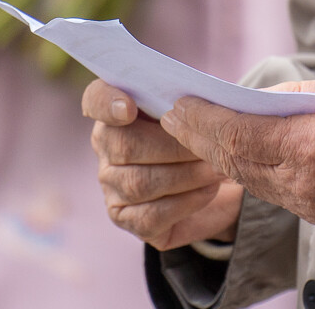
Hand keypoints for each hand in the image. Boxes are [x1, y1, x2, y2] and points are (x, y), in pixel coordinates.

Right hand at [84, 80, 242, 248]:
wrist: (218, 179)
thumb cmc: (204, 132)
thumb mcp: (199, 106)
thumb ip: (189, 96)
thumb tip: (195, 103)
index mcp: (117, 108)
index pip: (96, 99)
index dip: (108, 103)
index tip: (129, 108)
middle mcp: (106, 146)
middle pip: (125, 145)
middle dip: (173, 146)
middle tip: (210, 145)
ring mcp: (112, 185)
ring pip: (139, 183)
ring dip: (186, 175)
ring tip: (217, 168)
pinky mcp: (126, 218)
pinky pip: (150, 214)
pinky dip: (186, 201)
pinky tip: (209, 190)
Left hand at [159, 79, 314, 232]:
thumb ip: (295, 98)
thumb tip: (254, 101)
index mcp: (309, 147)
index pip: (235, 135)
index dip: (200, 121)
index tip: (176, 104)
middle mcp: (302, 183)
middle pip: (233, 162)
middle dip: (199, 138)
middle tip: (173, 115)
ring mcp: (308, 204)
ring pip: (248, 179)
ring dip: (219, 155)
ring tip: (197, 131)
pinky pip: (270, 190)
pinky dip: (247, 169)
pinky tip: (237, 152)